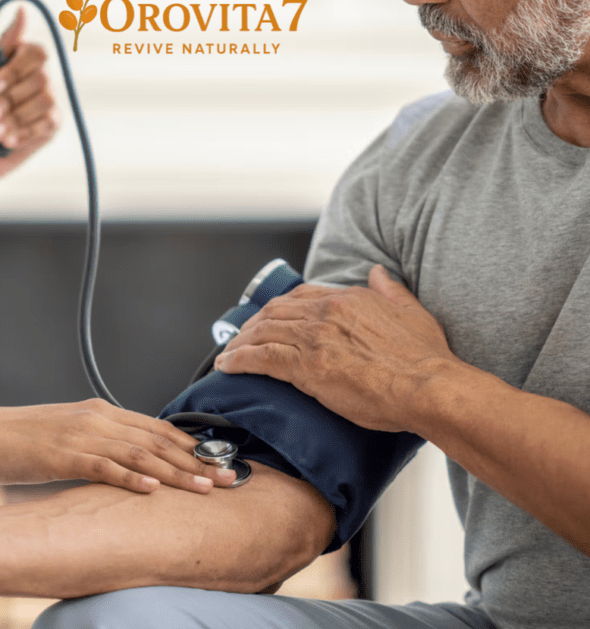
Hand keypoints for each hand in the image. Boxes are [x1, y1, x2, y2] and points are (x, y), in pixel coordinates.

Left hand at [0, 7, 59, 187]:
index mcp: (21, 61)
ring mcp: (48, 102)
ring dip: (13, 119)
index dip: (16, 70)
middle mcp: (39, 79)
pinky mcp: (51, 127)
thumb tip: (22, 12)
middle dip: (9, 100)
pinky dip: (22, 132)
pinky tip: (6, 141)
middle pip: (41, 79)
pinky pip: (47, 123)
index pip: (37, 53)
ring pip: (45, 101)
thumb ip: (1, 43)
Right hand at [0, 398, 235, 491]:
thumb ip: (98, 443)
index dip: (190, 445)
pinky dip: (132, 477)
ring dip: (176, 471)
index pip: (156, 428)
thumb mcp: (67, 436)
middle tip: (227, 477)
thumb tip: (128, 463)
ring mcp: (81, 434)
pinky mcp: (62, 454)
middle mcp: (97, 417)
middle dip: (196, 460)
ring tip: (205, 486)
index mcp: (99, 411)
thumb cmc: (19, 440)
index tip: (218, 460)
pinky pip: (104, 466)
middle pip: (157, 439)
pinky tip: (153, 489)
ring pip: (140, 453)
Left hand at [214, 265, 454, 431]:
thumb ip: (390, 289)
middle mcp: (325, 312)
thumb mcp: (411, 310)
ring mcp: (314, 338)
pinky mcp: (307, 367)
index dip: (278, 308)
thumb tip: (378, 272)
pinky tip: (228, 366)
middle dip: (252, 325)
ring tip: (228, 354)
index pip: (300, 296)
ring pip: (263, 332)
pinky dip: (240, 359)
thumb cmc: (425, 357)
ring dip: (240, 342)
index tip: (267, 319)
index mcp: (347, 298)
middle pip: (275, 312)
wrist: (428, 385)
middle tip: (239, 338)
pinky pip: (261, 358)